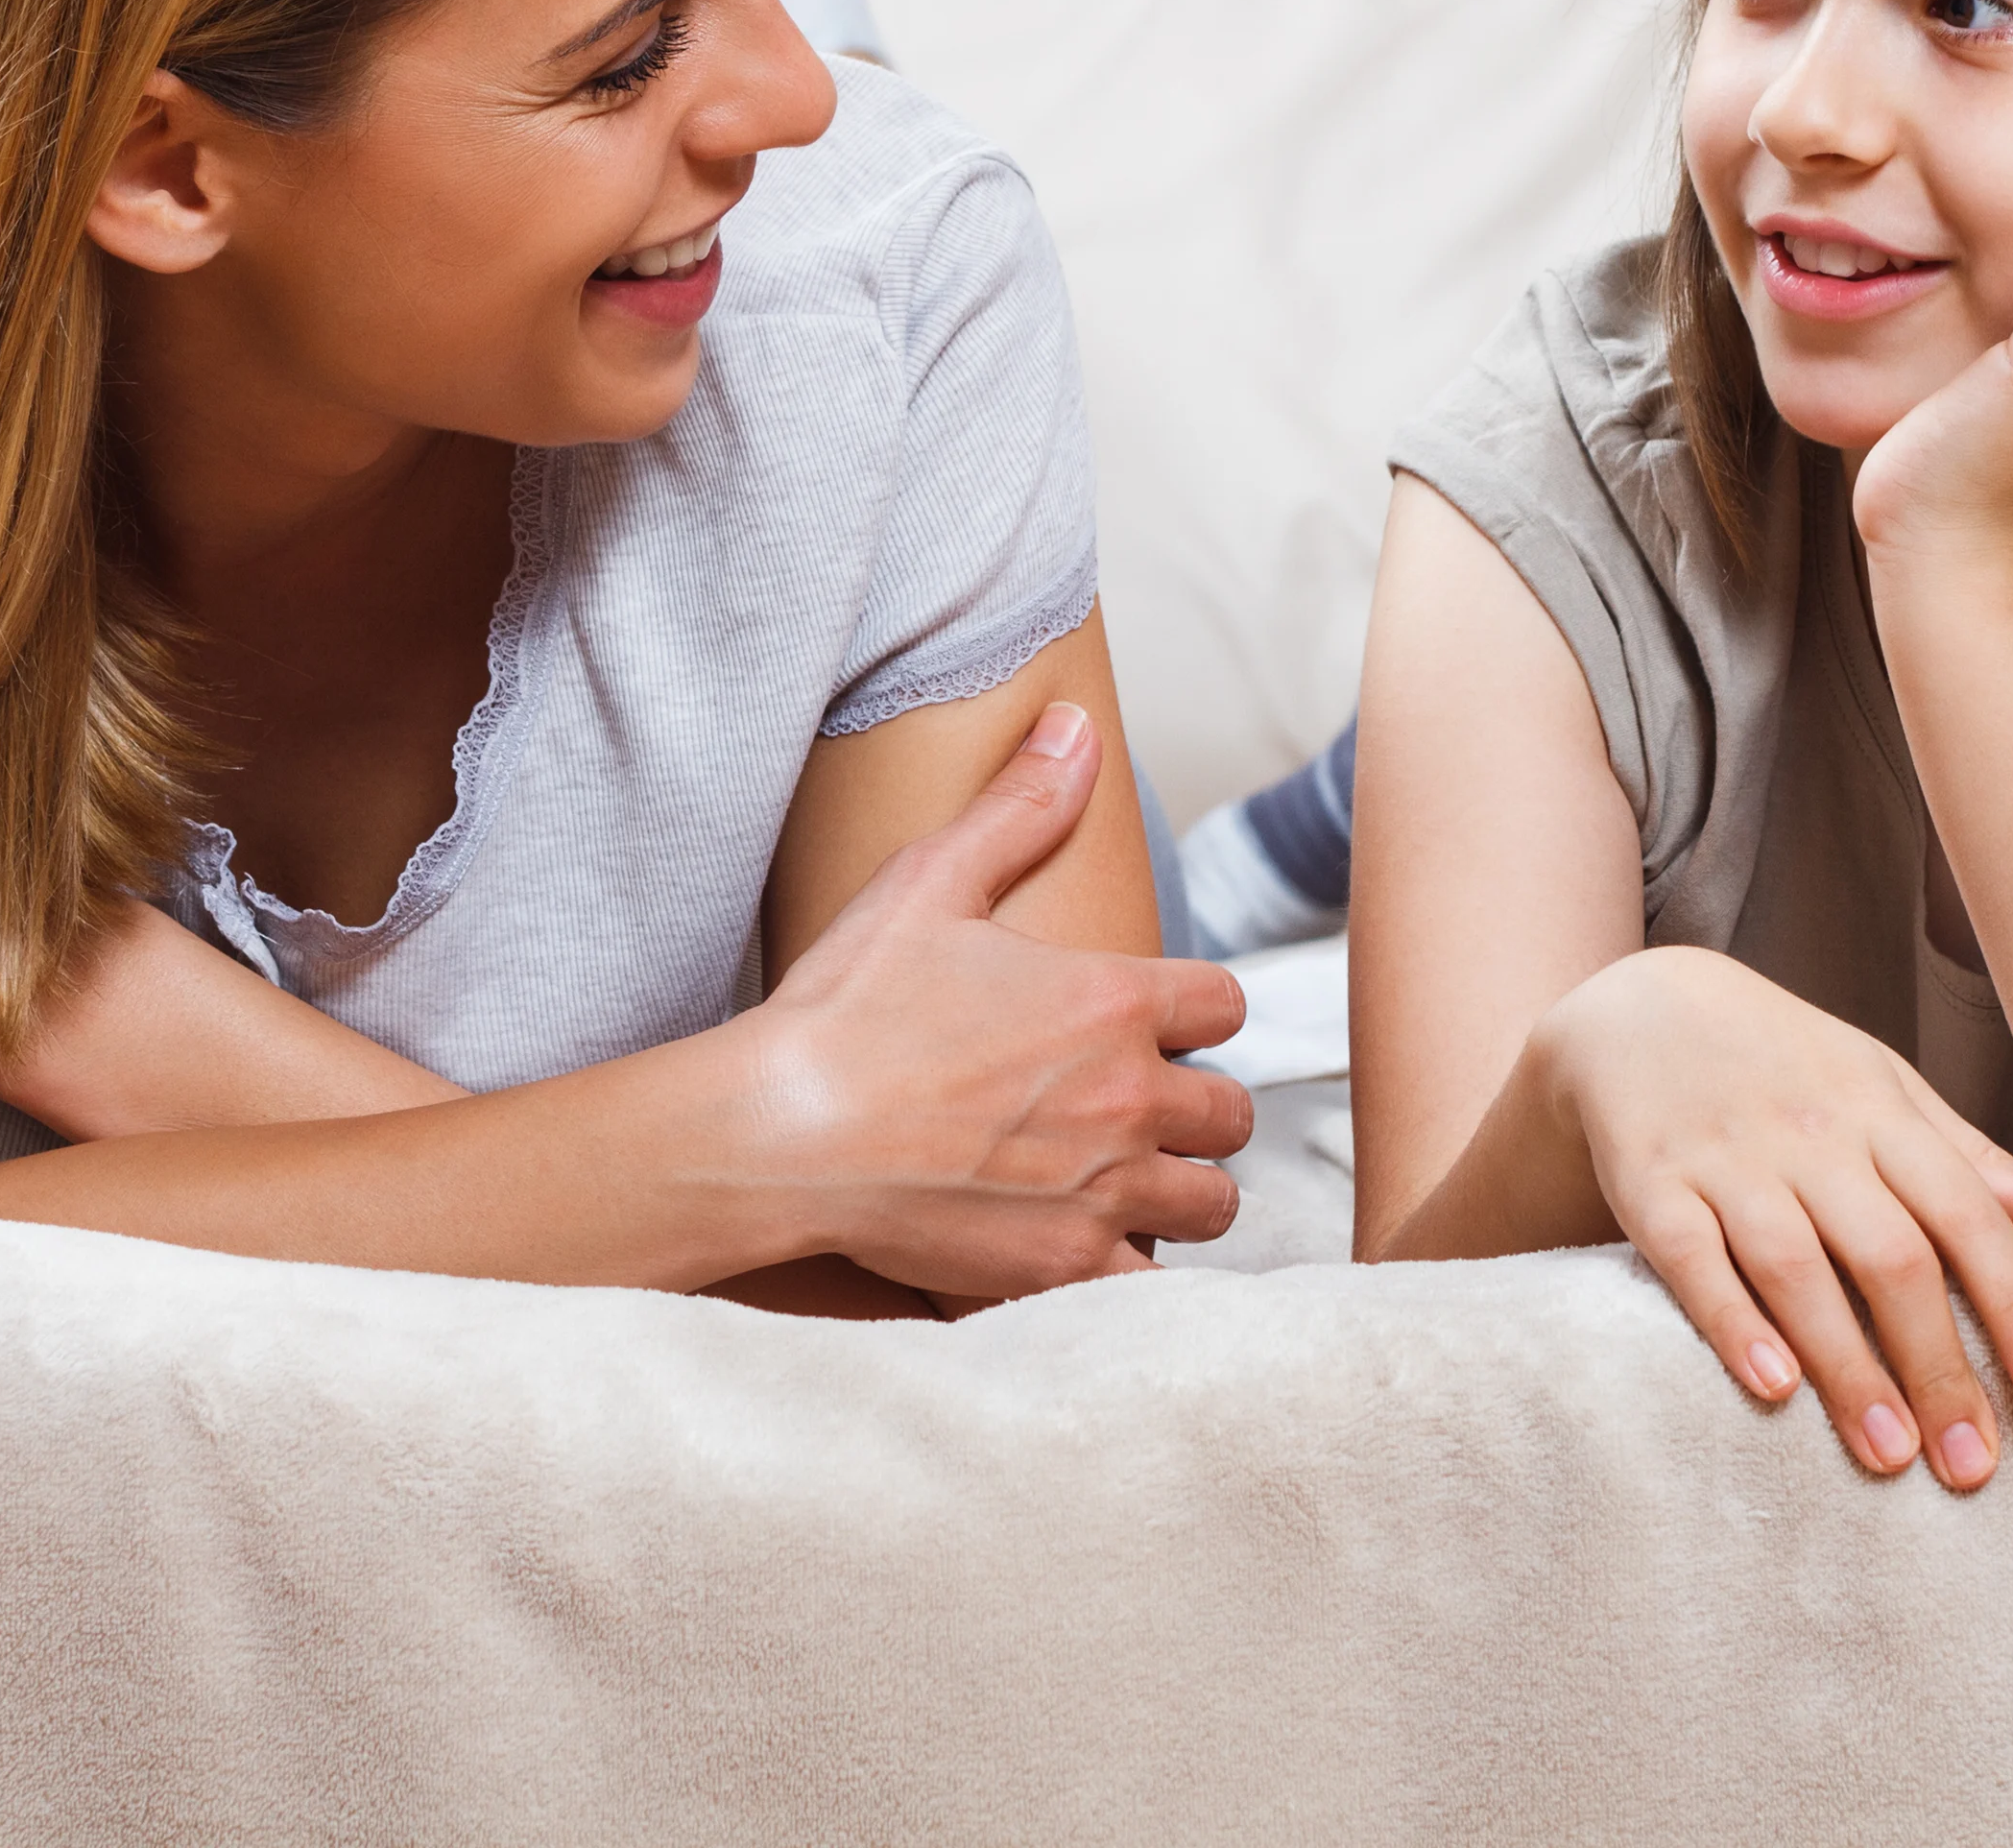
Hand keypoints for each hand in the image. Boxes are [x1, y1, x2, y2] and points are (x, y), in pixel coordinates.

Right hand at [740, 703, 1257, 1299]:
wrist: (783, 1133)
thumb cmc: (848, 1008)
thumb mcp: (929, 881)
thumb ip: (1020, 806)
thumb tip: (1075, 726)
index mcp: (1110, 998)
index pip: (1223, 1003)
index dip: (1192, 1014)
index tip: (1152, 1028)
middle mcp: (1129, 1093)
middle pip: (1229, 1112)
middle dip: (1194, 1112)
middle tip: (1137, 1115)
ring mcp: (1105, 1187)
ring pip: (1211, 1201)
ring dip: (1180, 1192)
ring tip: (1126, 1187)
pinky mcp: (1068, 1265)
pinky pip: (1156, 1286)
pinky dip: (1138, 1275)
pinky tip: (1098, 1257)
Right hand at [1535, 944, 2012, 1487]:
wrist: (1636, 1005)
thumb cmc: (1785, 1065)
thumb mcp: (1883, 1090)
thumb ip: (1971, 1163)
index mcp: (1880, 1114)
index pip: (1966, 1214)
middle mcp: (1809, 1136)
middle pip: (1889, 1257)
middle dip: (1937, 1368)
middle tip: (1971, 1466)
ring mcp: (1725, 1159)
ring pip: (1796, 1268)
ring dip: (1848, 1368)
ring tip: (1889, 1458)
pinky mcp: (1649, 1183)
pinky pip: (1690, 1258)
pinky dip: (1732, 1322)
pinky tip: (1774, 1387)